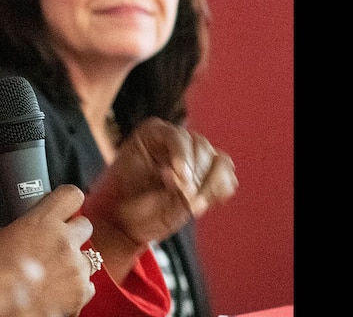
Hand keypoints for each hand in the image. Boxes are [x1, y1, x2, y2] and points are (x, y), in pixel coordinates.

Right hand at [0, 184, 94, 316]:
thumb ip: (19, 228)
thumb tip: (22, 228)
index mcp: (42, 222)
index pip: (71, 195)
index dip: (66, 201)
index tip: (62, 207)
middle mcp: (64, 242)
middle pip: (85, 225)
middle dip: (72, 234)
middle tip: (54, 245)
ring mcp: (75, 269)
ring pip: (89, 258)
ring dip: (74, 263)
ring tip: (51, 274)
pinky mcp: (80, 294)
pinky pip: (88, 285)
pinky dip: (75, 289)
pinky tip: (54, 292)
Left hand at [82, 117, 237, 280]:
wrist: (128, 219)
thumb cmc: (125, 200)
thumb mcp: (134, 186)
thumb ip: (158, 181)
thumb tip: (179, 177)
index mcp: (153, 134)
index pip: (177, 136)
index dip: (183, 156)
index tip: (182, 179)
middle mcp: (178, 140)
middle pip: (202, 147)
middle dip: (197, 175)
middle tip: (186, 199)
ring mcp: (196, 157)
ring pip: (220, 161)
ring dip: (212, 185)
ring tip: (195, 205)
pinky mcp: (209, 176)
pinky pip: (228, 179)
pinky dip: (220, 192)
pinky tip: (202, 203)